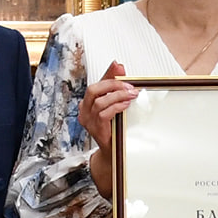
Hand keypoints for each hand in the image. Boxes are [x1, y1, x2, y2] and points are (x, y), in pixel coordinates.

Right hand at [79, 61, 137, 196]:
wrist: (113, 152)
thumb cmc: (114, 128)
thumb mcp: (115, 105)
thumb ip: (116, 87)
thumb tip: (118, 65)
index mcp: (88, 102)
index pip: (97, 84)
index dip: (108, 74)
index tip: (121, 68)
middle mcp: (84, 110)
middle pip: (93, 90)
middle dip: (113, 85)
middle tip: (129, 86)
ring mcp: (88, 120)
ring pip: (99, 101)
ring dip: (118, 95)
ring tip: (132, 94)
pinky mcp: (95, 129)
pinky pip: (103, 113)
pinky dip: (116, 106)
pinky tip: (126, 105)